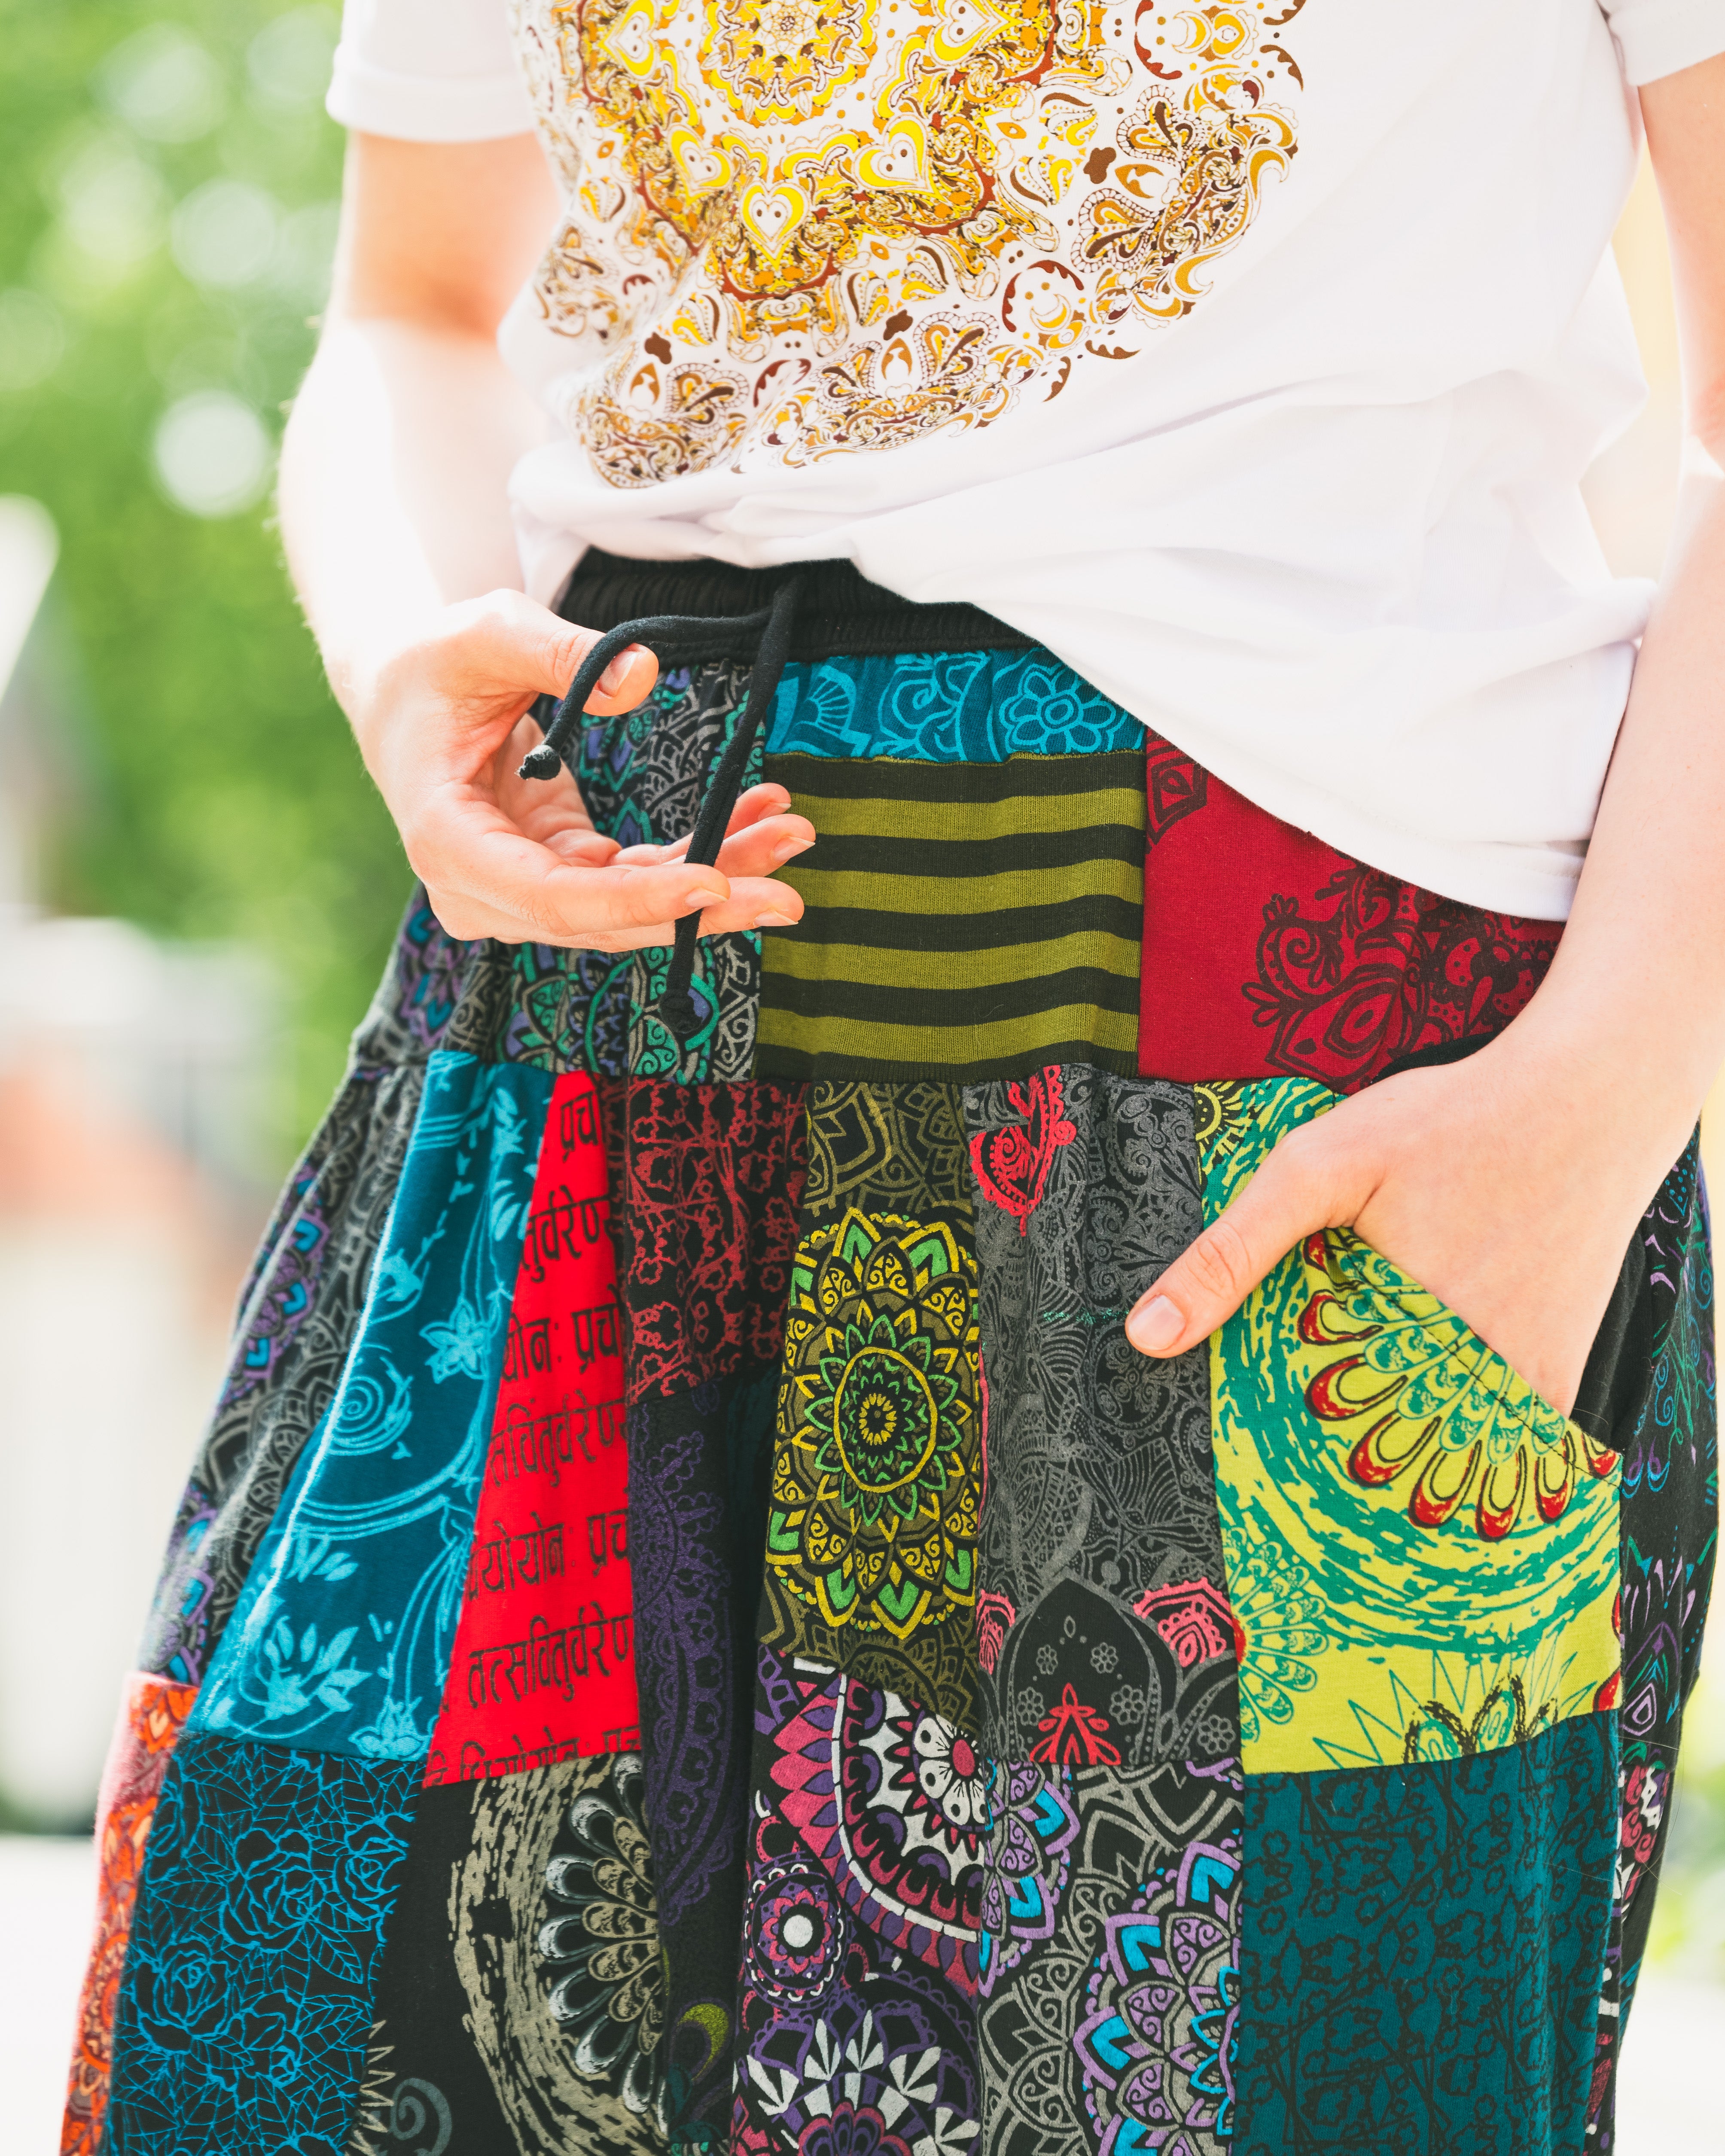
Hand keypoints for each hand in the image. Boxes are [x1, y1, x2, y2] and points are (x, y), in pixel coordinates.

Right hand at [346, 588, 813, 946]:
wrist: (403, 692)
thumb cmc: (432, 663)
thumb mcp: (484, 632)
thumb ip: (558, 650)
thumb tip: (643, 675)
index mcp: (448, 842)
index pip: (553, 898)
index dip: (637, 899)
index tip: (714, 884)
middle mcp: (483, 891)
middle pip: (607, 920)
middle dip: (703, 904)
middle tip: (788, 894)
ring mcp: (521, 892)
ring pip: (633, 908)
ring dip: (718, 876)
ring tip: (789, 835)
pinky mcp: (557, 874)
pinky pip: (637, 877)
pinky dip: (698, 854)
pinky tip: (756, 818)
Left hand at [1124, 1038, 1681, 1416]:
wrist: (1587, 1101)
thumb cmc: (1448, 1124)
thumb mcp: (1317, 1167)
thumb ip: (1233, 1250)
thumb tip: (1147, 1336)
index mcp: (1399, 1341)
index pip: (1312, 1437)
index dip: (1271, 1452)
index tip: (1246, 1469)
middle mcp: (1471, 1381)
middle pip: (1375, 1449)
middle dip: (1331, 1451)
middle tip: (1298, 1457)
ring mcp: (1526, 1387)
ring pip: (1436, 1448)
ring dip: (1392, 1440)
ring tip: (1357, 1415)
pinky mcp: (1557, 1377)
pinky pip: (1494, 1432)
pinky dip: (1453, 1425)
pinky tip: (1419, 1386)